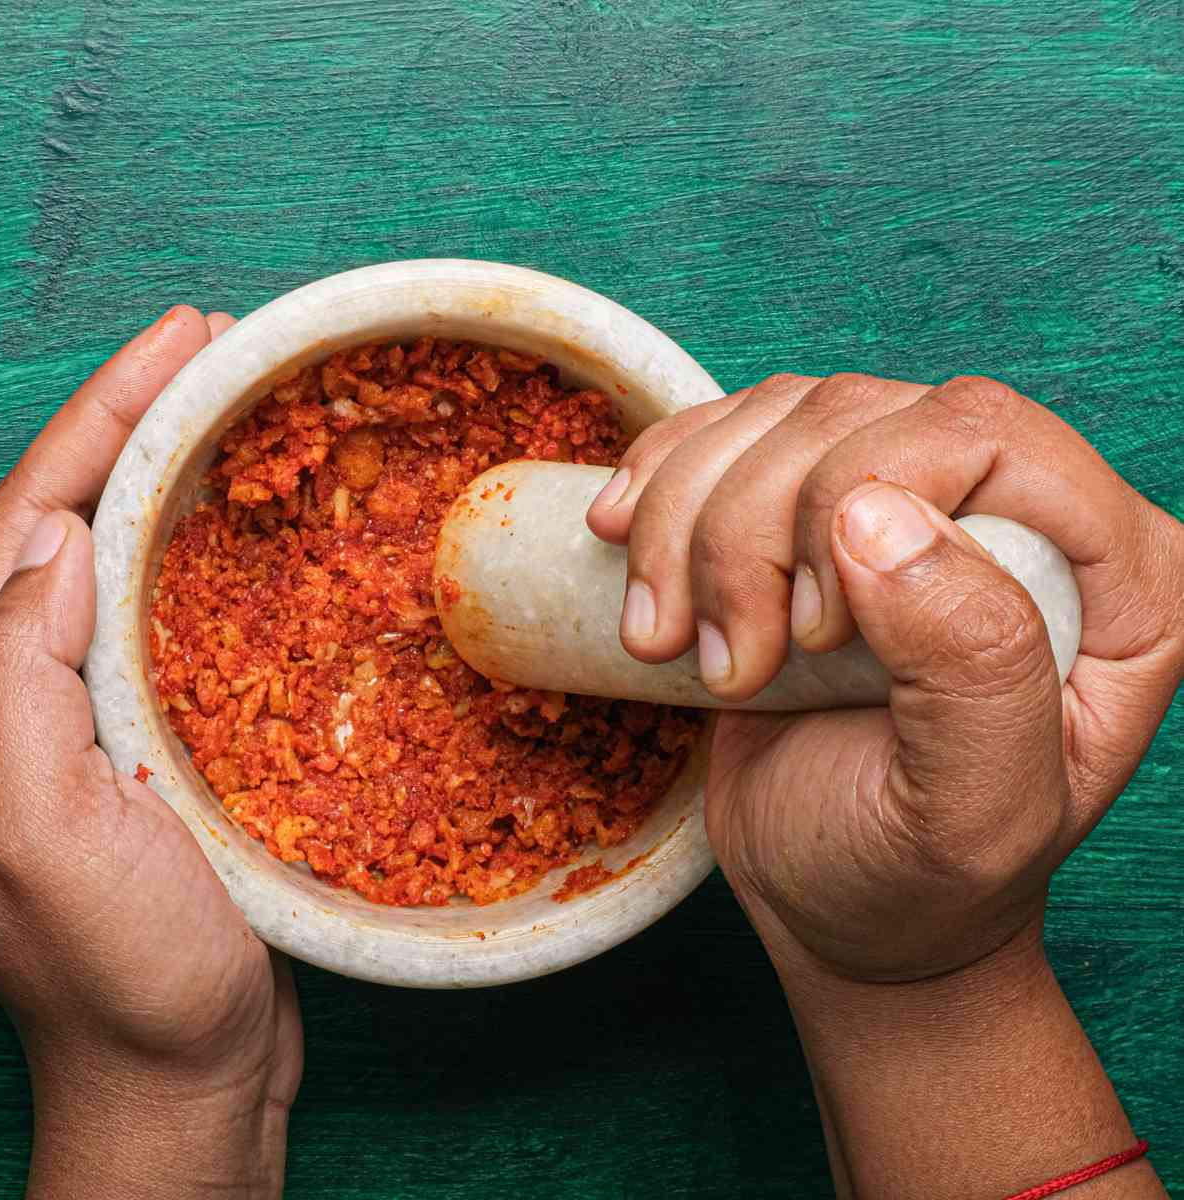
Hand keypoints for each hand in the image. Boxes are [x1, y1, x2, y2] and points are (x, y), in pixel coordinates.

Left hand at [0, 307, 301, 1199]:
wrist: (177, 1083)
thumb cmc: (117, 978)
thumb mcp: (39, 835)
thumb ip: (16, 681)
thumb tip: (61, 540)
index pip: (22, 520)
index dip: (97, 418)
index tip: (178, 340)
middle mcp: (3, 702)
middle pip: (61, 521)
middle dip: (129, 423)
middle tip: (215, 349)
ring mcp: (72, 725)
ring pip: (111, 563)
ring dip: (165, 476)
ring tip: (234, 411)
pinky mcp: (136, 749)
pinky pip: (158, 620)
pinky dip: (200, 555)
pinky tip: (249, 531)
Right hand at [588, 372, 1183, 982]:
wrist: (836, 900)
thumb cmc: (922, 880)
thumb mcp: (972, 814)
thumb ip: (970, 667)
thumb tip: (877, 516)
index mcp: (1112, 574)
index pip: (983, 433)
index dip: (869, 499)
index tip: (812, 633)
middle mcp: (1016, 513)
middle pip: (860, 414)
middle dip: (754, 529)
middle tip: (734, 663)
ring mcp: (910, 498)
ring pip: (779, 416)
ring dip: (690, 522)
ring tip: (671, 640)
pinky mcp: (811, 510)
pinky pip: (727, 435)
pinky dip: (659, 485)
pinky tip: (625, 543)